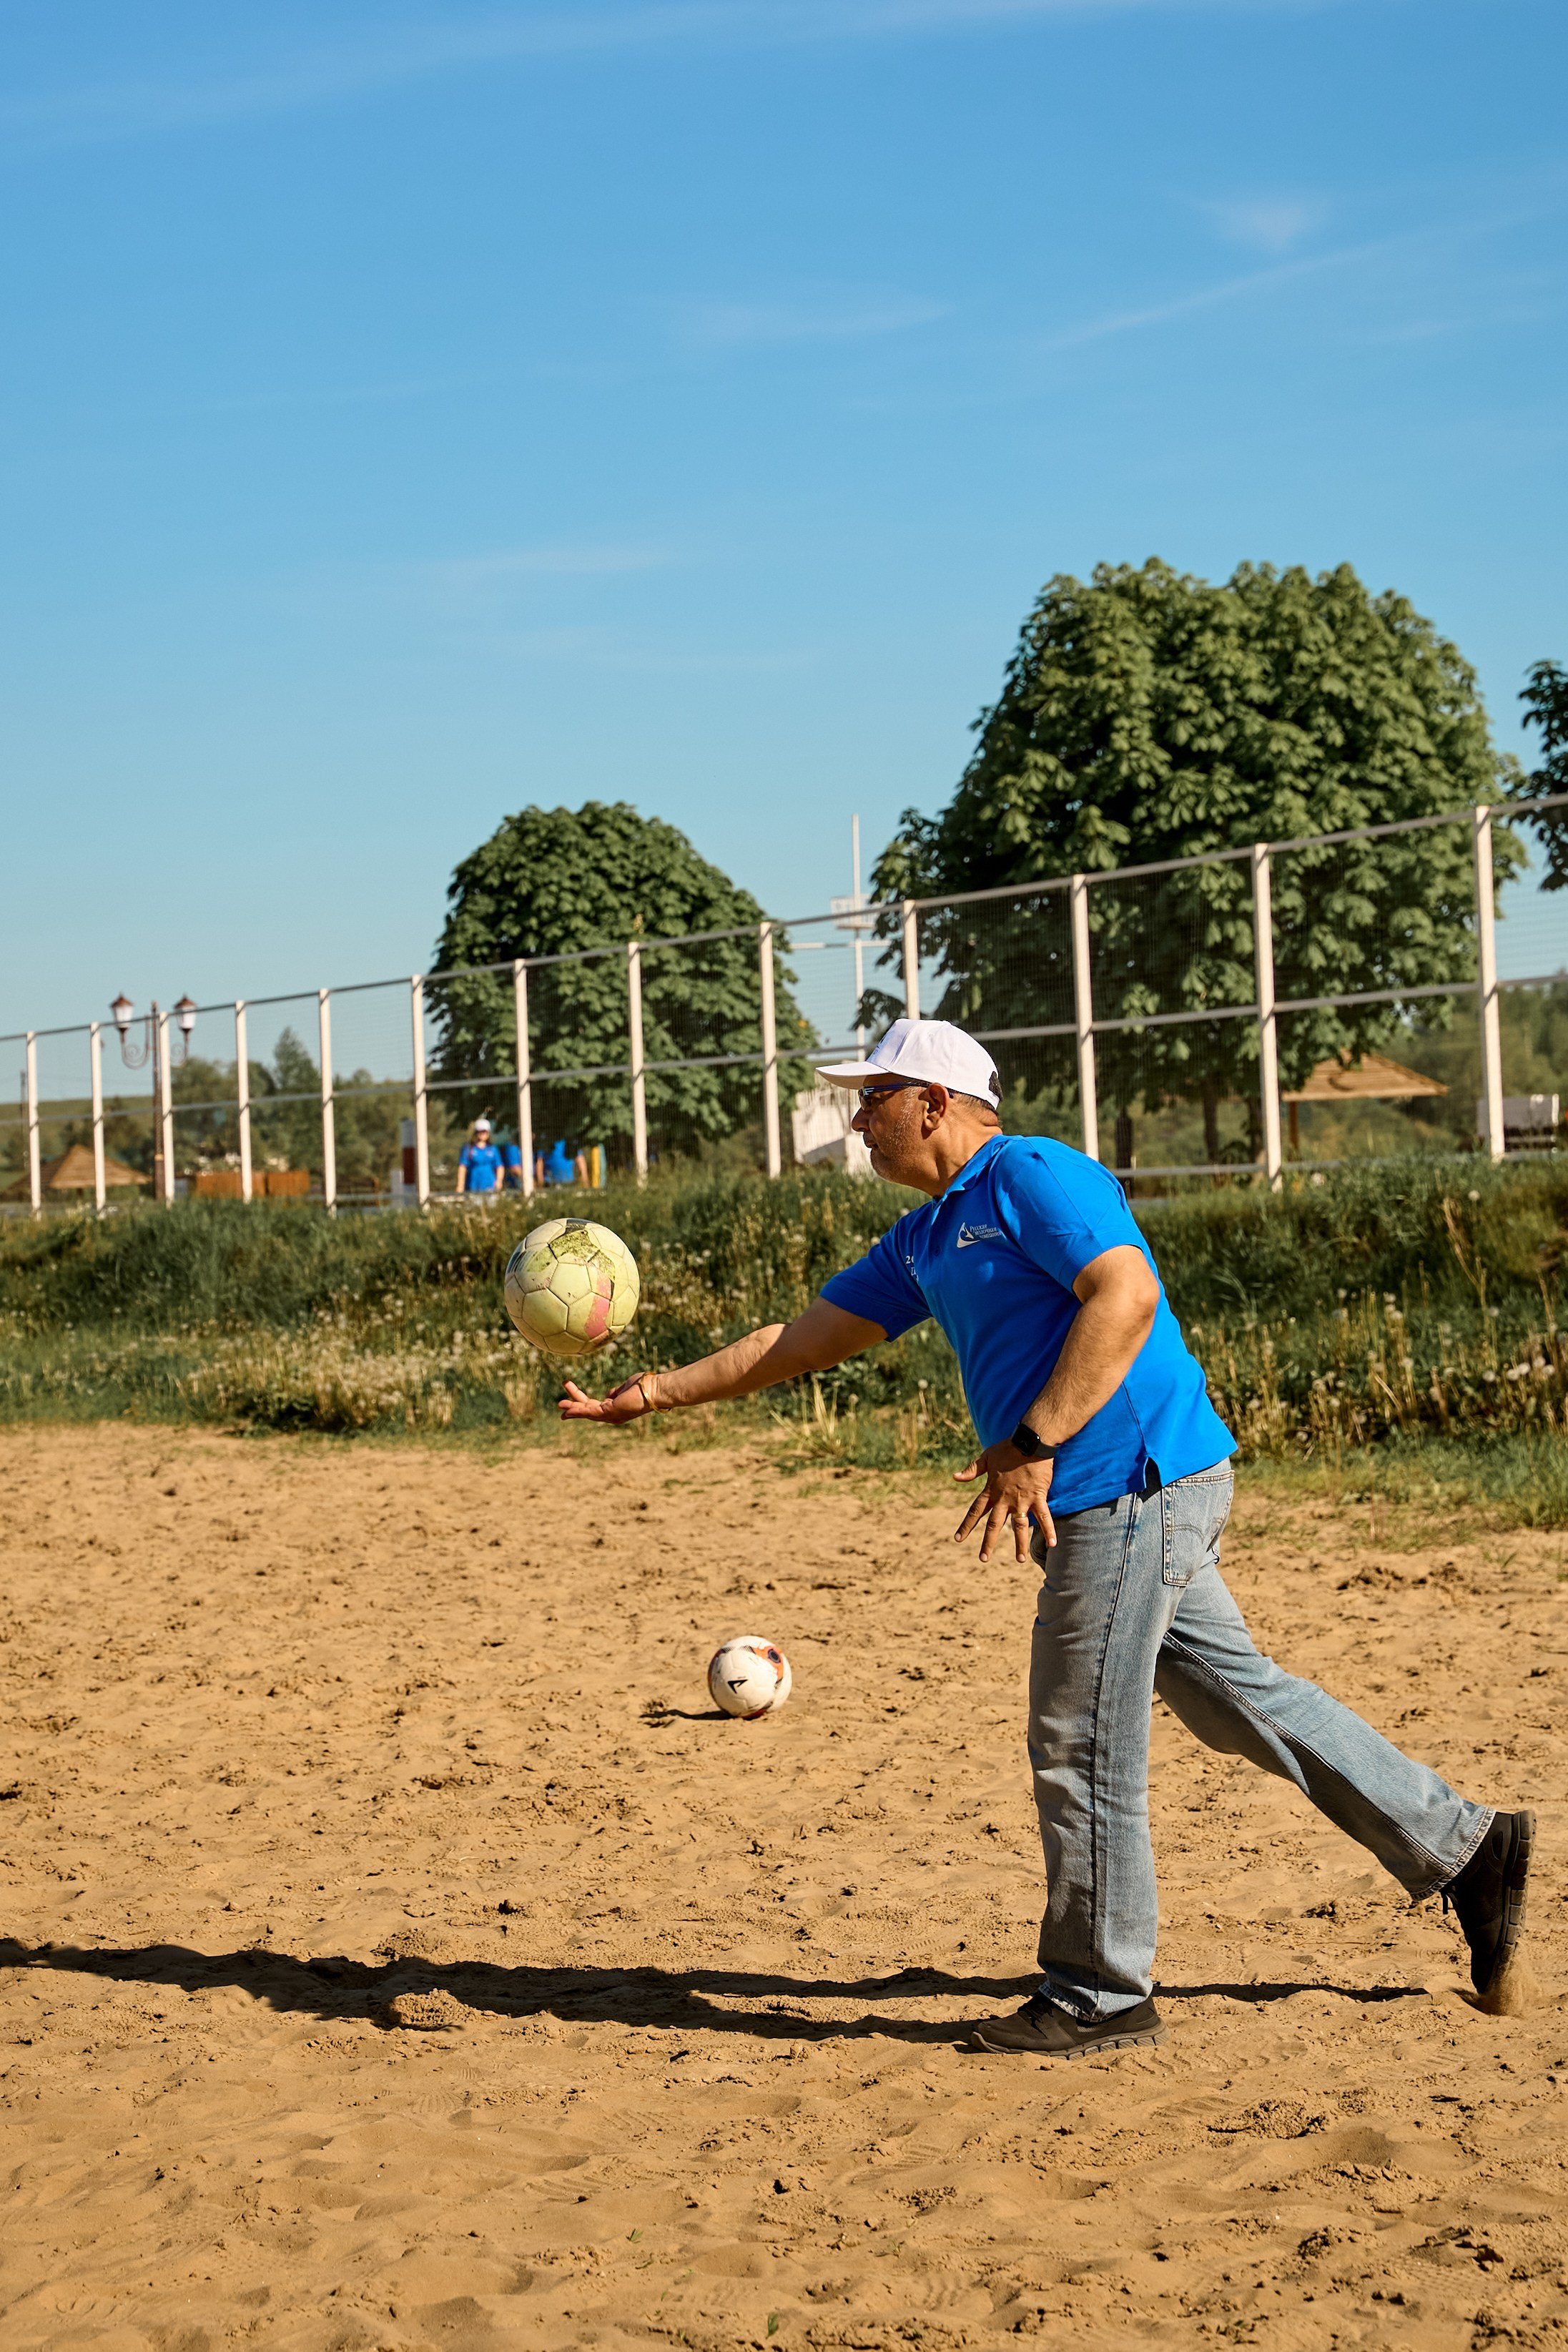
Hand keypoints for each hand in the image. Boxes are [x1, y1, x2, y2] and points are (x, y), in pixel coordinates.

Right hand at [558, 1372, 656, 1424]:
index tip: (569, 1399)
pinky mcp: (611, 1411)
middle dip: (573, 1406)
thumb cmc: (644, 1386)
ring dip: (573, 1408)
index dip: (580, 1403)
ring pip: (587, 1412)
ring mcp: (611, 1415)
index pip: (593, 1407)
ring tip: (559, 1404)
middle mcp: (611, 1415)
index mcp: (614, 1409)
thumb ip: (616, 1392)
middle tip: (559, 1403)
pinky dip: (578, 1410)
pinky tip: (568, 1408)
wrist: (655, 1389)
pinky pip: (591, 1411)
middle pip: (587, 1410)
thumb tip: (610, 1393)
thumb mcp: (624, 1388)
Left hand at [953, 1442, 1056, 1562]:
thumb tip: (955, 1477)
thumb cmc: (1008, 1448)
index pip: (975, 1511)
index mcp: (991, 1490)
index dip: (966, 1525)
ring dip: (1019, 1544)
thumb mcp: (986, 1457)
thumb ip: (971, 1470)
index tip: (958, 1538)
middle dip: (988, 1543)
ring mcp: (1022, 1499)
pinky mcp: (1038, 1497)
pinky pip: (1044, 1517)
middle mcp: (1004, 1498)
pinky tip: (1052, 1545)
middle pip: (994, 1525)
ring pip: (1019, 1526)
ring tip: (1019, 1560)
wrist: (1030, 1441)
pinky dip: (1048, 1530)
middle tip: (983, 1559)